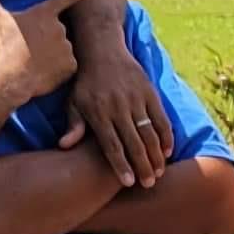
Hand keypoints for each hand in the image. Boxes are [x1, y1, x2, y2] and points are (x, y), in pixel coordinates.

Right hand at [0, 0, 87, 112]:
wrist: (8, 78)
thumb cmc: (1, 46)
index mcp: (45, 13)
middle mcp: (60, 28)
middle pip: (57, 30)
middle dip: (46, 38)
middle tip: (26, 48)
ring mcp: (67, 47)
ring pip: (62, 48)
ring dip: (51, 54)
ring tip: (32, 61)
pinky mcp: (70, 67)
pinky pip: (67, 67)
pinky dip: (57, 70)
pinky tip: (42, 73)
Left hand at [57, 0, 169, 189]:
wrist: (102, 50)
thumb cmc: (85, 83)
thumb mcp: (74, 102)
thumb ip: (73, 125)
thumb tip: (64, 146)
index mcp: (99, 112)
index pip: (111, 145)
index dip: (121, 165)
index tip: (128, 183)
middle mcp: (118, 107)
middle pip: (133, 142)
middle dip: (142, 166)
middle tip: (148, 184)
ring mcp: (136, 99)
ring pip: (149, 133)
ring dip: (156, 154)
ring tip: (159, 172)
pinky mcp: (149, 92)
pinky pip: (161, 118)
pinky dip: (166, 135)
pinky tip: (168, 151)